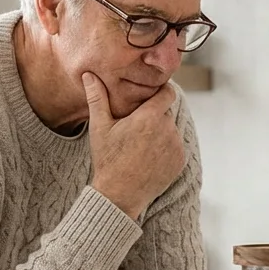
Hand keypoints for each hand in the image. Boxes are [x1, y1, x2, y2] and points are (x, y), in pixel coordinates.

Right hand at [82, 73, 185, 219]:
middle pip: (166, 112)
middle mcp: (167, 129)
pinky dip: (165, 149)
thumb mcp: (99, 128)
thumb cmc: (107, 159)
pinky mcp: (180, 161)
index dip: (160, 92)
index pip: (167, 92)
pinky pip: (175, 147)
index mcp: (150, 117)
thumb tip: (88, 74)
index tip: (149, 97)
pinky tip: (147, 158)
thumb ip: (97, 98)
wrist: (119, 195)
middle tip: (136, 127)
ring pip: (170, 130)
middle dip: (154, 116)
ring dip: (160, 133)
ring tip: (139, 145)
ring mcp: (176, 146)